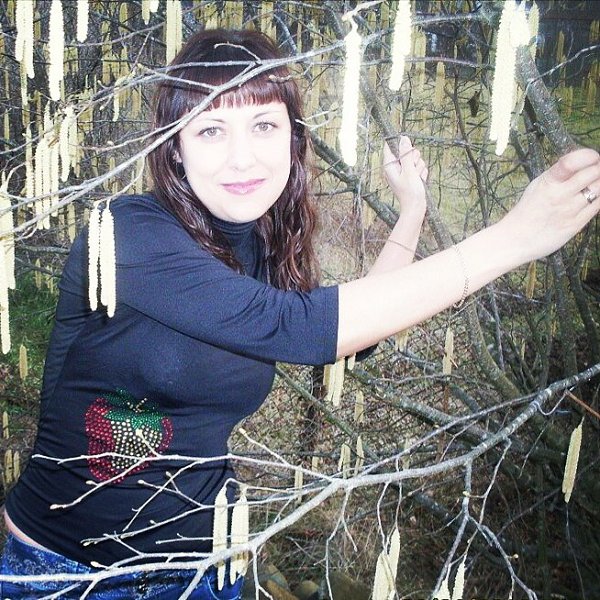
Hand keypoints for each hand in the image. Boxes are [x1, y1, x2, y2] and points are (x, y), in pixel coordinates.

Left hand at [383, 136, 427, 216]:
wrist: (416, 208)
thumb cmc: (410, 192)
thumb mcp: (409, 171)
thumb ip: (406, 154)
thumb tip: (403, 139)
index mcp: (389, 165)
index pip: (390, 146)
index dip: (400, 144)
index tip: (407, 151)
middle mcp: (395, 167)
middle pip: (406, 151)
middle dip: (414, 158)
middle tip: (413, 170)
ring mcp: (403, 171)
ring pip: (415, 159)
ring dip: (419, 167)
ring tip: (416, 178)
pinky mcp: (411, 175)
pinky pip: (419, 167)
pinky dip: (421, 173)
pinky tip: (419, 181)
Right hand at [500, 148, 599, 262]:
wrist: (516, 239)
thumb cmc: (527, 210)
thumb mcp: (537, 185)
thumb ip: (558, 174)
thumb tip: (583, 161)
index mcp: (548, 181)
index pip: (573, 161)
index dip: (589, 156)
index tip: (592, 158)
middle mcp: (559, 194)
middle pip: (594, 172)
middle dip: (598, 169)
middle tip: (595, 172)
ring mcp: (569, 210)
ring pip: (599, 188)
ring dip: (599, 184)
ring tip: (592, 186)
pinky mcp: (576, 224)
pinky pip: (598, 206)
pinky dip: (598, 199)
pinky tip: (591, 199)